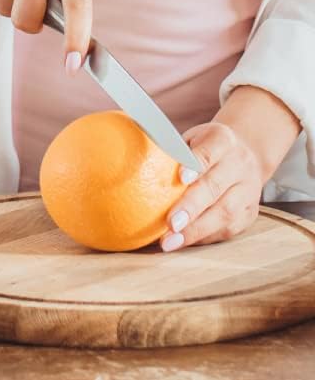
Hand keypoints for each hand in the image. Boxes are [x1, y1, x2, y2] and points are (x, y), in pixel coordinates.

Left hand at [160, 121, 266, 250]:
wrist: (246, 153)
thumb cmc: (203, 145)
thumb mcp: (189, 136)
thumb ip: (169, 147)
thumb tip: (129, 155)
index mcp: (223, 140)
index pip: (209, 152)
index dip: (196, 165)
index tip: (181, 178)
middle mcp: (240, 165)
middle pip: (215, 187)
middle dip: (192, 207)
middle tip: (171, 223)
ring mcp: (249, 191)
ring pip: (226, 213)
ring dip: (196, 230)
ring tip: (171, 241)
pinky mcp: (250, 214)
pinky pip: (228, 229)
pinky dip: (204, 237)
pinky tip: (183, 243)